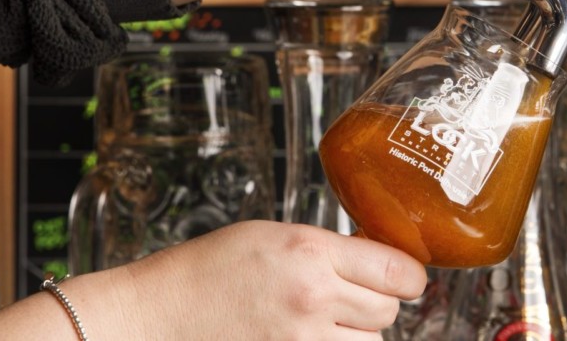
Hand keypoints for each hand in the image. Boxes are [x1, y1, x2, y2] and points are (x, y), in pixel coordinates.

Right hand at [123, 221, 427, 339]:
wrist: (158, 316)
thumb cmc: (208, 269)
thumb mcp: (273, 235)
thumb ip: (328, 248)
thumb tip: (377, 260)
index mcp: (310, 252)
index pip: (397, 270)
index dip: (408, 275)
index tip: (407, 277)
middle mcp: (313, 298)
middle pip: (388, 311)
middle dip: (377, 302)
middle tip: (350, 294)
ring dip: (358, 333)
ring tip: (322, 320)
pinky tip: (312, 337)